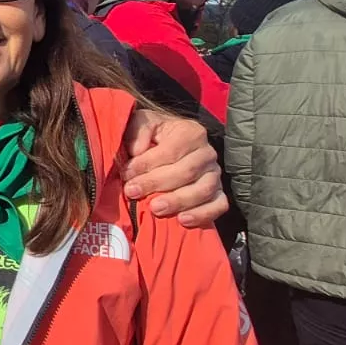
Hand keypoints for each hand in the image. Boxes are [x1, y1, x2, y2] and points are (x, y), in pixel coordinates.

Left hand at [120, 109, 226, 227]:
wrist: (166, 145)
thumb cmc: (151, 135)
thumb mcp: (142, 124)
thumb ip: (137, 131)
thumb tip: (137, 150)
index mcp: (191, 132)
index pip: (171, 151)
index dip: (147, 164)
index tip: (127, 174)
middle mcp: (207, 153)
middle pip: (186, 172)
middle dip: (156, 184)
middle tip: (134, 193)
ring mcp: (215, 174)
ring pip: (203, 190)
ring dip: (177, 201)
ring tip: (155, 209)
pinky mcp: (219, 193)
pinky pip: (219, 205)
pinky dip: (202, 214)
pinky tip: (183, 220)